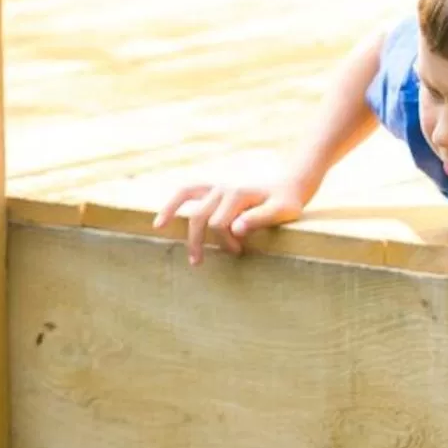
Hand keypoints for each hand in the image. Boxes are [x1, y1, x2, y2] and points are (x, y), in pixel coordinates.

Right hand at [153, 177, 309, 264]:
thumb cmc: (287, 202)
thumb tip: (235, 229)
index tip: (238, 251)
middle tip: (199, 262)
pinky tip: (161, 220)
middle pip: (200, 216)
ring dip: (172, 213)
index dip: (225, 241)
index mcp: (239, 193)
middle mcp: (223, 186)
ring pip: (185, 196)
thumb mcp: (282, 211)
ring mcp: (216, 185)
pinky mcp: (212, 188)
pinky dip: (173, 202)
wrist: (289, 185)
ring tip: (159, 228)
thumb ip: (259, 218)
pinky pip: (186, 191)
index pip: (218, 223)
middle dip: (200, 240)